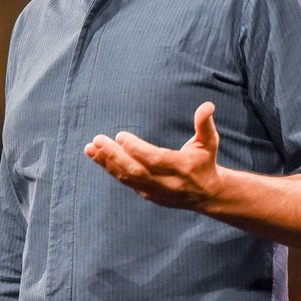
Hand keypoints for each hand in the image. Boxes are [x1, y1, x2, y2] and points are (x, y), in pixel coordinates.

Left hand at [84, 100, 222, 208]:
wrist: (206, 195)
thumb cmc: (205, 162)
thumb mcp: (209, 142)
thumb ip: (205, 124)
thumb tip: (207, 105)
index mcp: (182, 168)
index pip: (155, 160)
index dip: (137, 149)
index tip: (120, 136)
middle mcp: (167, 183)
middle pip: (136, 171)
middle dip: (115, 156)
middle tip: (98, 140)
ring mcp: (155, 191)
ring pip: (127, 178)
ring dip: (107, 163)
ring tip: (90, 148)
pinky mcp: (146, 194)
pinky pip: (124, 181)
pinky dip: (109, 168)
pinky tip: (96, 155)